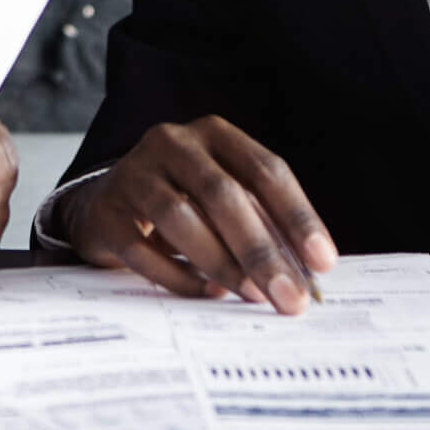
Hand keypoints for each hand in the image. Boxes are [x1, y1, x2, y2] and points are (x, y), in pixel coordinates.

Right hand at [68, 116, 334, 315]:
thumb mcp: (223, 197)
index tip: (323, 262)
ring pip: (180, 217)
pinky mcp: (106, 211)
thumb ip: (261, 222)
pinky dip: (178, 275)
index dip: (298, 216)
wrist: (107, 206)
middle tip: (290, 296)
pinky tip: (206, 292)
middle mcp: (172, 143)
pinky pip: (142, 248)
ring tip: (251, 295)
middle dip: (261, 250)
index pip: (265, 169)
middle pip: (223, 194)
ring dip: (222, 262)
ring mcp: (134, 174)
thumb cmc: (182, 200)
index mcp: (214, 134)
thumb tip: (304, 272)